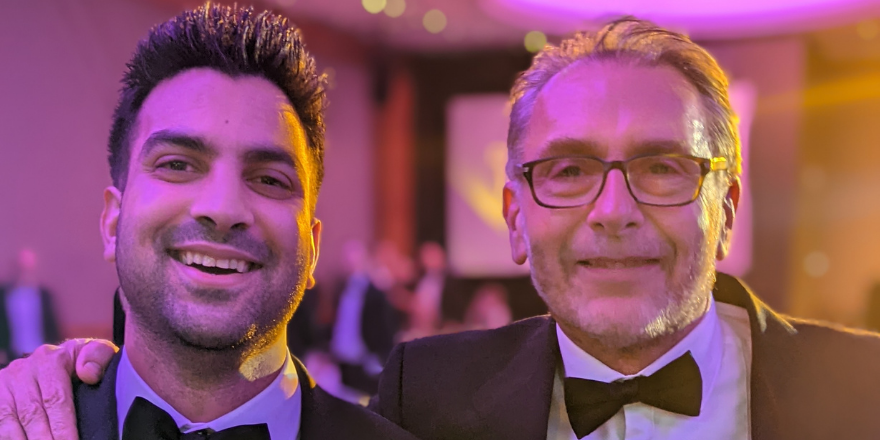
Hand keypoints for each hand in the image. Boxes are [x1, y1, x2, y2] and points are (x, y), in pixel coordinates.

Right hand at [0, 339, 117, 439]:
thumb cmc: (80, 362)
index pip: (55, 399)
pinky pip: (0, 425)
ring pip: (10, 424)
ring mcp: (4, 385)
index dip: (64, 427)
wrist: (52, 359)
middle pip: (32, 415)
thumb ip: (99, 356)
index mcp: (49, 359)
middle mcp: (22, 370)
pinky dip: (9, 438)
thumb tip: (89, 374)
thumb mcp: (95, 351)